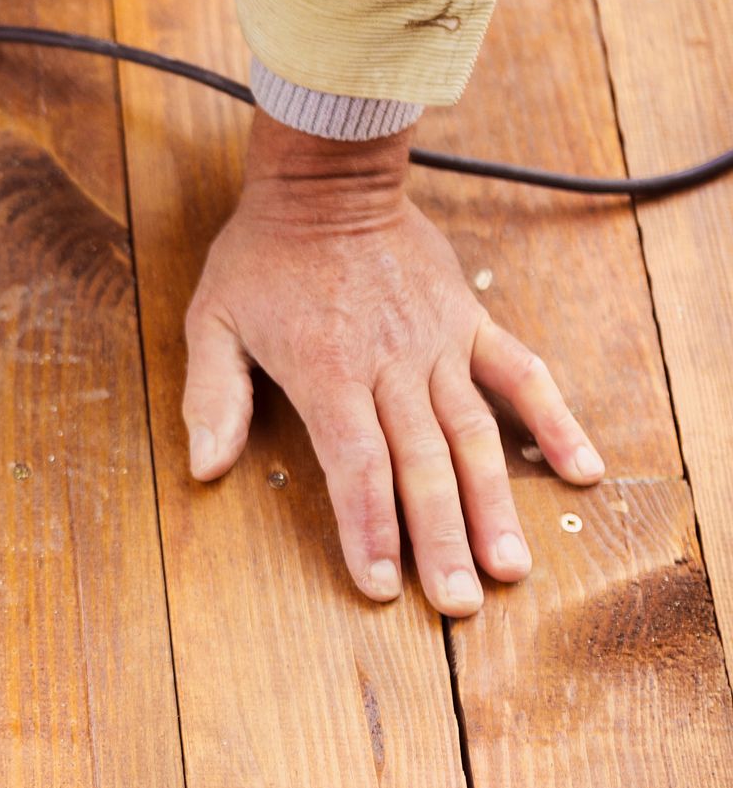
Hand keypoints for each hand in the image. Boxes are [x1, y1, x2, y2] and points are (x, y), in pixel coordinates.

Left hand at [181, 111, 604, 614]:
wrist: (327, 182)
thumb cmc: (262, 257)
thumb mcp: (212, 322)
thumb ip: (212, 398)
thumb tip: (205, 469)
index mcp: (328, 372)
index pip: (356, 466)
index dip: (369, 529)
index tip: (379, 584)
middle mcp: (392, 366)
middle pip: (423, 467)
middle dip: (440, 540)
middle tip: (457, 605)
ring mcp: (440, 345)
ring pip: (475, 436)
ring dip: (495, 505)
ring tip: (511, 568)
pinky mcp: (470, 323)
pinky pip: (522, 376)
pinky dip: (554, 422)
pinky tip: (580, 472)